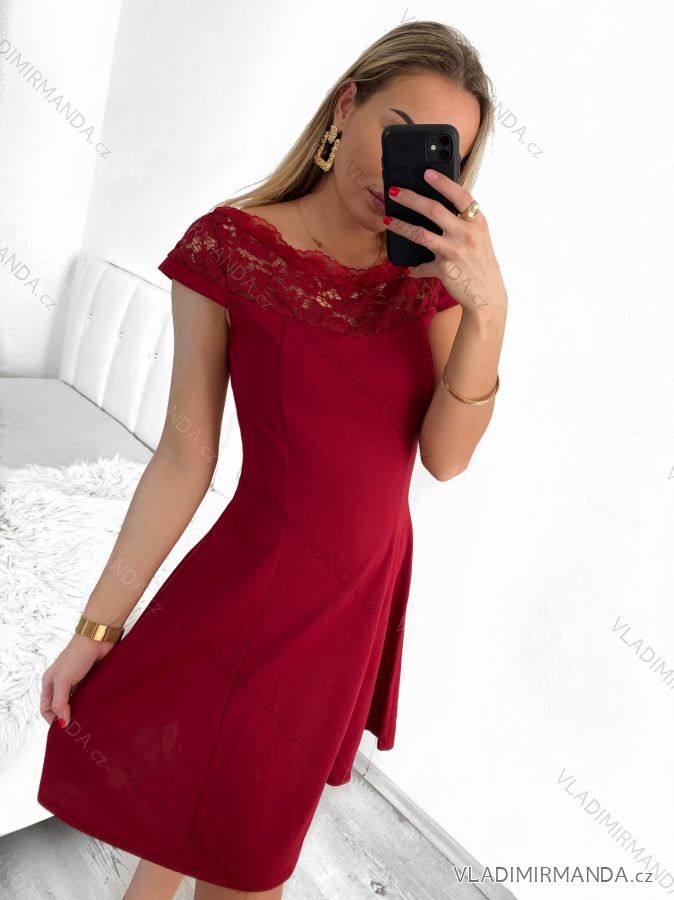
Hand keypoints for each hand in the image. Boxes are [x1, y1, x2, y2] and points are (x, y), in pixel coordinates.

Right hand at [40, 634, 115, 727]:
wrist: (98, 639)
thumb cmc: (76, 656)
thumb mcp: (63, 680)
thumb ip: (60, 702)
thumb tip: (62, 723)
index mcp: (49, 683)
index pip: (46, 708)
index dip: (52, 719)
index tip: (62, 728)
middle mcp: (61, 683)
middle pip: (60, 706)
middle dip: (66, 717)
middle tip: (75, 729)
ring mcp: (76, 682)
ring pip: (75, 702)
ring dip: (79, 711)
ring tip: (86, 722)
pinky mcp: (90, 680)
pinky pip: (87, 696)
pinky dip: (89, 704)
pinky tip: (94, 710)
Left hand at [383, 170, 507, 317]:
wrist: (487, 294)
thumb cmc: (480, 262)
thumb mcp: (479, 236)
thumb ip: (463, 221)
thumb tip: (434, 208)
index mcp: (477, 221)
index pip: (460, 195)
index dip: (443, 183)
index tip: (426, 173)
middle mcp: (467, 234)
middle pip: (434, 210)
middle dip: (411, 199)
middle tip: (394, 192)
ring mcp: (455, 251)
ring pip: (421, 234)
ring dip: (401, 226)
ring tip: (387, 220)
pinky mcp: (445, 269)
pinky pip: (423, 265)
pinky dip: (415, 268)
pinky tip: (410, 268)